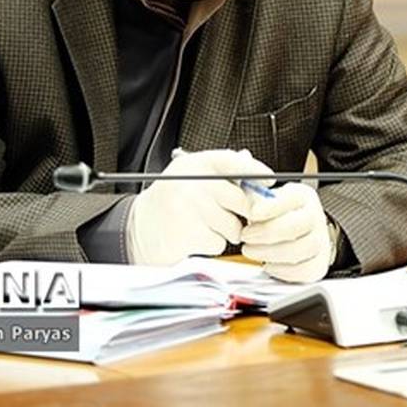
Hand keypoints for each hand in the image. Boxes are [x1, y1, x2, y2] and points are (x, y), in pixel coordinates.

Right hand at [125, 148, 273, 264]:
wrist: (138, 230)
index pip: (235, 162)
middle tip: (226, 214)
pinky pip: (219, 243)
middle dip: (242, 213)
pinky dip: (212, 245)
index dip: (257, 172)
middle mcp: (192, 182)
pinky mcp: (188, 234)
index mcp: (195, 164)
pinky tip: (195, 237)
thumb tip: (250, 161)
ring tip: (204, 225)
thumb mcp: (192, 177)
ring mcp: (189, 208)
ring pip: (234, 226)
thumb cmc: (171, 203)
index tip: (269, 182)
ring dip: (226, 232)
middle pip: (242, 200)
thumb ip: (221, 170)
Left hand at [241, 183, 333, 282]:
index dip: (271, 208)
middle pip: (298, 225)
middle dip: (267, 232)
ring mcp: (320, 242)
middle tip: (246, 236)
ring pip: (302, 249)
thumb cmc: (277, 216)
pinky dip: (283, 270)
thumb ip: (255, 201)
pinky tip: (268, 264)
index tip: (252, 213)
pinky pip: (304, 270)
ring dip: (271, 253)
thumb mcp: (266, 200)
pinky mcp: (318, 264)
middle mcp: (315, 217)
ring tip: (252, 251)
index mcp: (302, 197)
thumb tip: (241, 204)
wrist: (299, 233)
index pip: (292, 199)